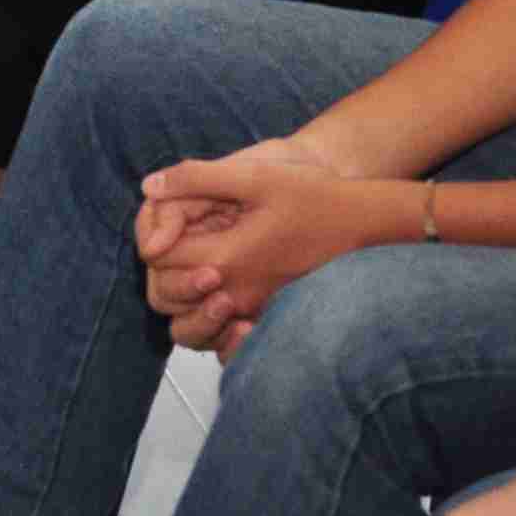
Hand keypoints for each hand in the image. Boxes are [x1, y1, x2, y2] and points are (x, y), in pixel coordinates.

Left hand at [132, 138, 414, 348]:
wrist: (366, 224)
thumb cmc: (314, 196)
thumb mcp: (254, 176)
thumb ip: (196, 179)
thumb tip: (148, 187)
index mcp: (227, 258)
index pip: (159, 259)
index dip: (156, 234)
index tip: (173, 214)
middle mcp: (237, 293)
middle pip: (166, 296)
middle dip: (162, 266)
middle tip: (177, 236)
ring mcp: (254, 310)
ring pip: (189, 327)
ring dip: (180, 297)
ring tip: (193, 264)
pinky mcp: (267, 316)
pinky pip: (222, 338)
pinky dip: (209, 322)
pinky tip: (216, 292)